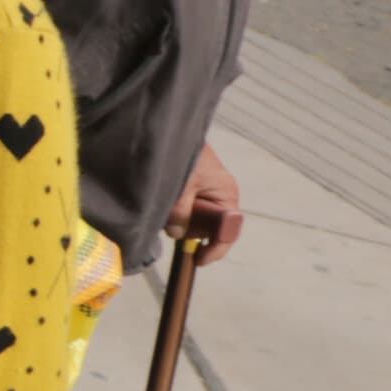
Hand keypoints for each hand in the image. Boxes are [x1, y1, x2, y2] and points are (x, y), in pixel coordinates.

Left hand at [168, 142, 244, 266]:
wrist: (170, 129)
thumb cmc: (182, 154)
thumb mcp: (181, 185)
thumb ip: (180, 212)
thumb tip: (178, 234)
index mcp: (226, 195)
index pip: (227, 233)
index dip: (214, 250)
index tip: (197, 260)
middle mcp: (220, 195)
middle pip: (210, 228)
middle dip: (192, 233)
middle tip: (173, 227)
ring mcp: (206, 192)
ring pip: (196, 219)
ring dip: (181, 220)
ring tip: (165, 209)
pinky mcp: (192, 187)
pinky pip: (186, 208)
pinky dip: (176, 211)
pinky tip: (163, 204)